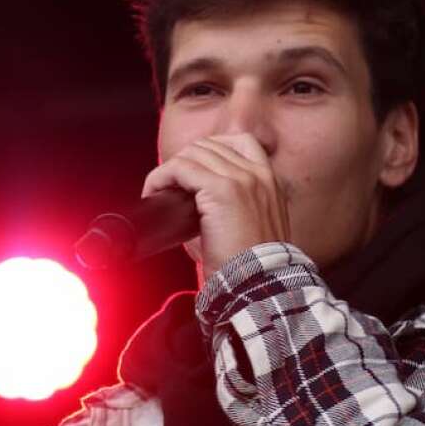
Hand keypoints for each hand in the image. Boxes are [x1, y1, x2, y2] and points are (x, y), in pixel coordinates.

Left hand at [140, 132, 290, 270]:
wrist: (258, 283)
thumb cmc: (251, 266)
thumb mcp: (253, 227)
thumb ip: (236, 208)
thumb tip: (196, 204)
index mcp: (270, 181)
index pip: (239, 142)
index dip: (209, 152)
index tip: (191, 173)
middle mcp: (259, 174)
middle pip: (210, 145)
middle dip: (184, 161)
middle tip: (168, 185)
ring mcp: (242, 179)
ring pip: (193, 153)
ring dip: (170, 169)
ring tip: (157, 191)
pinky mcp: (222, 189)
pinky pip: (180, 167)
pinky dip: (161, 177)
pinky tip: (154, 193)